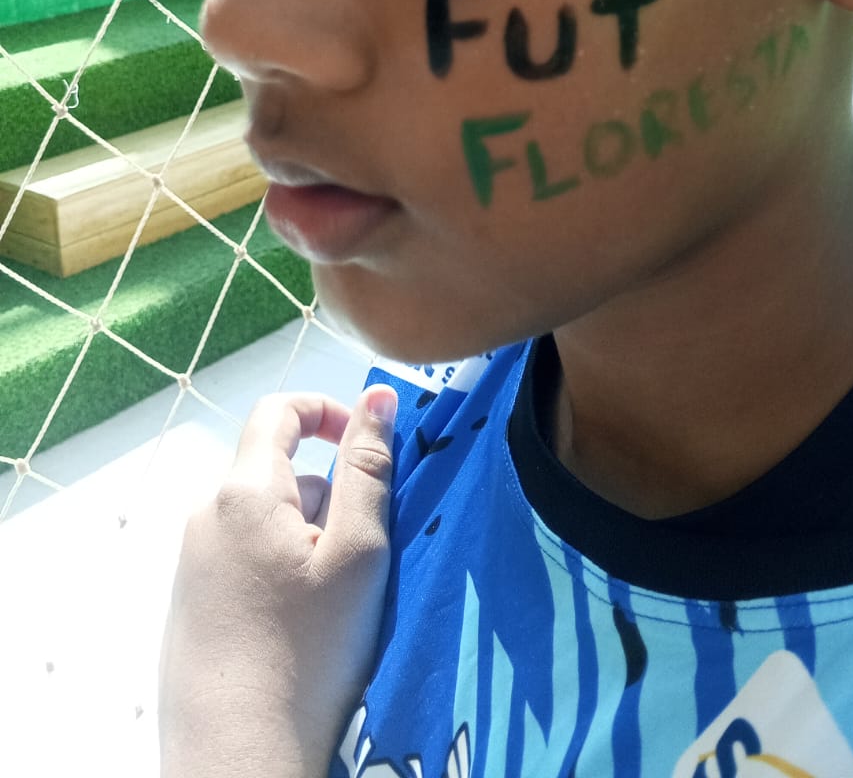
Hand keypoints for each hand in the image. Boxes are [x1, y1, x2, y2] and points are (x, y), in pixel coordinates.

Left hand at [159, 384, 398, 777]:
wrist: (239, 760)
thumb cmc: (307, 654)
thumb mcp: (358, 554)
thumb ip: (368, 469)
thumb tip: (376, 396)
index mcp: (243, 492)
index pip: (279, 410)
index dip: (329, 411)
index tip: (369, 445)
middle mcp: (206, 517)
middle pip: (278, 471)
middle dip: (329, 497)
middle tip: (364, 555)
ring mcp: (192, 565)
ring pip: (266, 519)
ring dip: (308, 539)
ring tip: (335, 604)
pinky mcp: (190, 608)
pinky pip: (245, 560)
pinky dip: (281, 572)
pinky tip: (301, 630)